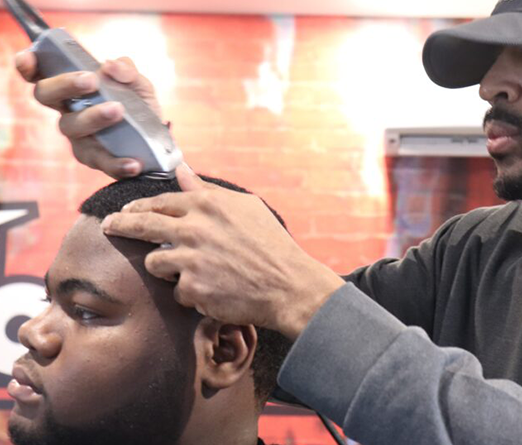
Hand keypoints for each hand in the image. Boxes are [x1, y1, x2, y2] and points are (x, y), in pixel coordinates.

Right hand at [15, 52, 161, 178]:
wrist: (157, 140)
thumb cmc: (138, 107)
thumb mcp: (138, 85)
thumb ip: (127, 71)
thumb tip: (110, 66)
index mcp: (71, 88)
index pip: (40, 74)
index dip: (28, 66)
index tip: (28, 59)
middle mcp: (67, 110)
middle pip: (46, 95)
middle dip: (65, 84)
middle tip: (91, 80)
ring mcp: (78, 136)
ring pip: (72, 127)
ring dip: (93, 117)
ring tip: (119, 110)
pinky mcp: (94, 159)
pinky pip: (102, 163)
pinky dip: (117, 163)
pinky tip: (133, 162)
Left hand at [100, 165, 345, 339]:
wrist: (288, 285)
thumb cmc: (271, 244)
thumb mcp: (245, 207)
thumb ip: (207, 190)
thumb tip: (181, 171)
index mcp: (208, 206)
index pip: (159, 201)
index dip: (138, 206)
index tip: (125, 210)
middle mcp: (195, 229)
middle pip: (141, 224)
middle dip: (119, 225)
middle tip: (107, 227)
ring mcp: (191, 260)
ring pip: (154, 262)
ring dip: (166, 266)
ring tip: (191, 271)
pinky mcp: (192, 289)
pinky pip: (177, 291)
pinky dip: (191, 292)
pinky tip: (213, 290)